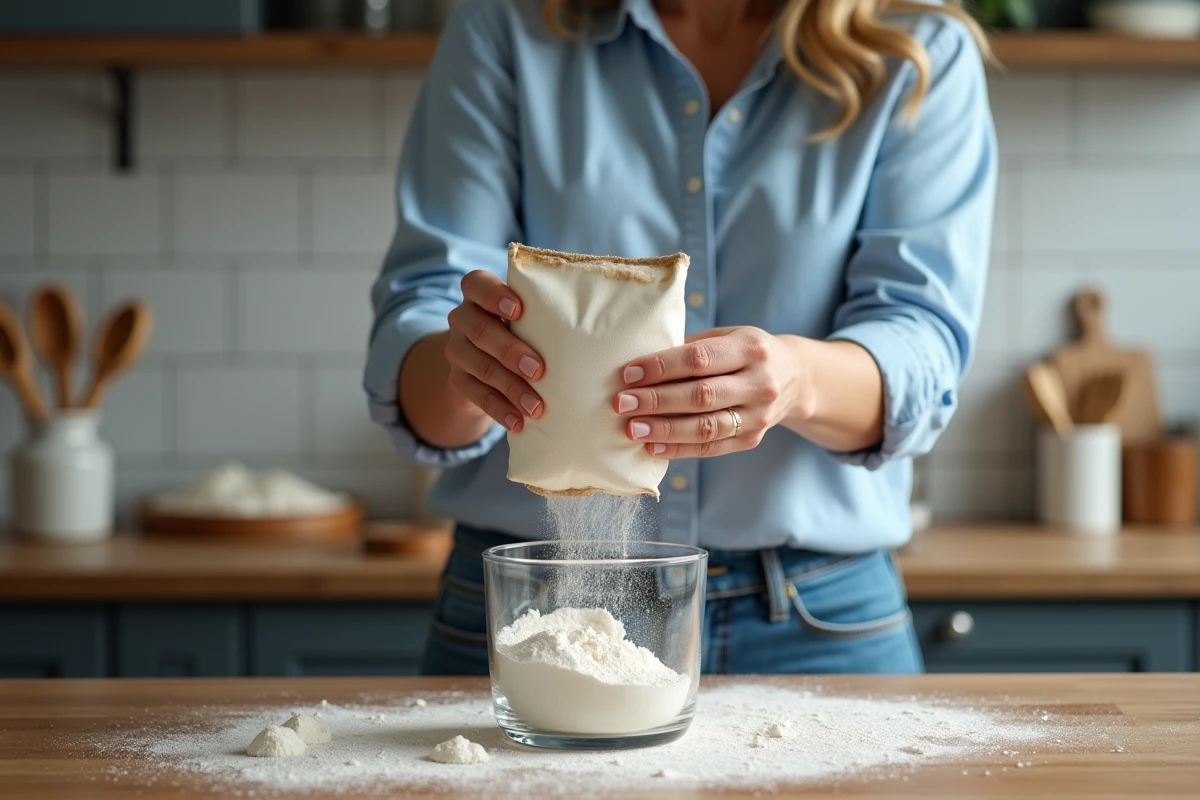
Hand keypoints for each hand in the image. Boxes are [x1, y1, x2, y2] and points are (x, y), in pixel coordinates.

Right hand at [443, 270, 544, 431]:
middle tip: (539, 370)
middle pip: (480, 330)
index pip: (476, 284)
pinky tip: (519, 422)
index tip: (520, 310)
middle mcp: (462, 318)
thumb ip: (548, 313)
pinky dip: (500, 409)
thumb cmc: (524, 330)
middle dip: (510, 351)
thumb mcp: (530, 316)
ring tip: (536, 407)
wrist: (487, 365)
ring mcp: (457, 350)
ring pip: (480, 366)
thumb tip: (603, 328)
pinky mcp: (458, 380)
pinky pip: (477, 396)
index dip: (494, 296)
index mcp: (478, 293)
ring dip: (510, 387)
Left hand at [613, 327, 803, 458]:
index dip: (661, 367)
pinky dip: (679, 449)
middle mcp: (759, 383)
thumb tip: (640, 367)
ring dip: (664, 429)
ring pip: (705, 427)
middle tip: (622, 403)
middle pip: (700, 395)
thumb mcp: (727, 337)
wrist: (795, 379)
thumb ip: (691, 350)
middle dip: (656, 400)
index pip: (699, 359)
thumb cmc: (746, 353)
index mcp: (750, 348)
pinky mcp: (752, 439)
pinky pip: (711, 448)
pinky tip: (653, 447)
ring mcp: (759, 415)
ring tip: (632, 429)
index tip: (629, 373)